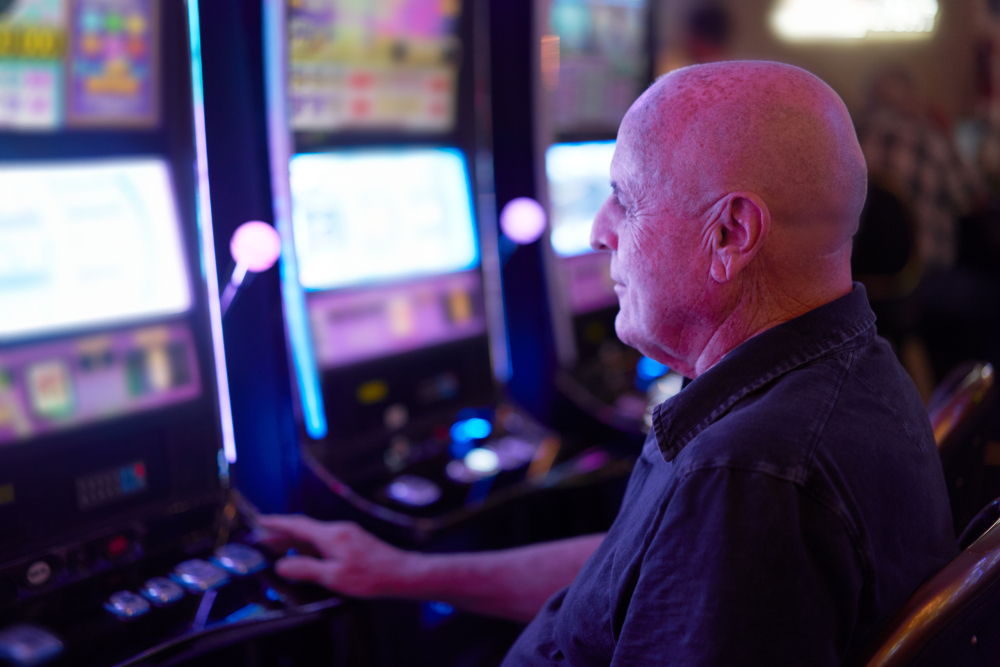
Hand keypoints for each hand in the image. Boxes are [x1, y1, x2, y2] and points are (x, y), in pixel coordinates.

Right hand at [257, 514, 413, 597]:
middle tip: (261, 540)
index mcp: (331, 535)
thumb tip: (282, 566)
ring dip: (295, 541)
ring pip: (314, 535)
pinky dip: (309, 546)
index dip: (276, 523)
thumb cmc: (371, 576)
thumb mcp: (333, 577)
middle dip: (281, 534)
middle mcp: (338, 530)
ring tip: (278, 550)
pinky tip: (306, 556)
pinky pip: (324, 540)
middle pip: (303, 529)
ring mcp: (347, 535)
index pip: (297, 525)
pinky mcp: (353, 542)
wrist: (402, 573)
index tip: (259, 520)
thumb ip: (305, 569)